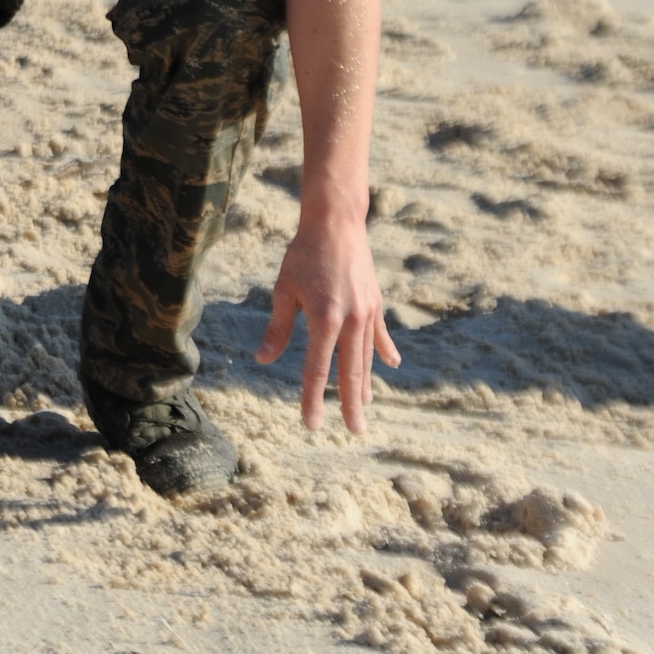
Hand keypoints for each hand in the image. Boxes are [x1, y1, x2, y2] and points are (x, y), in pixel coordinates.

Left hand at [255, 212, 399, 432]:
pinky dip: (384, 350)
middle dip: (351, 403)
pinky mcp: (375, 301)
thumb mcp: (284, 290)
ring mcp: (367, 311)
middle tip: (355, 431)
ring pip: (366, 356)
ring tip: (366, 406)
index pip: (317, 370)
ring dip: (366, 382)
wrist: (336, 222)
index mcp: (324, 319)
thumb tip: (263, 359)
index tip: (312, 424)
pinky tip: (391, 366)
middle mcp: (350, 320)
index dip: (313, 399)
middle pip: (350, 371)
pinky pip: (380, 333)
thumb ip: (278, 328)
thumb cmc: (303, 254)